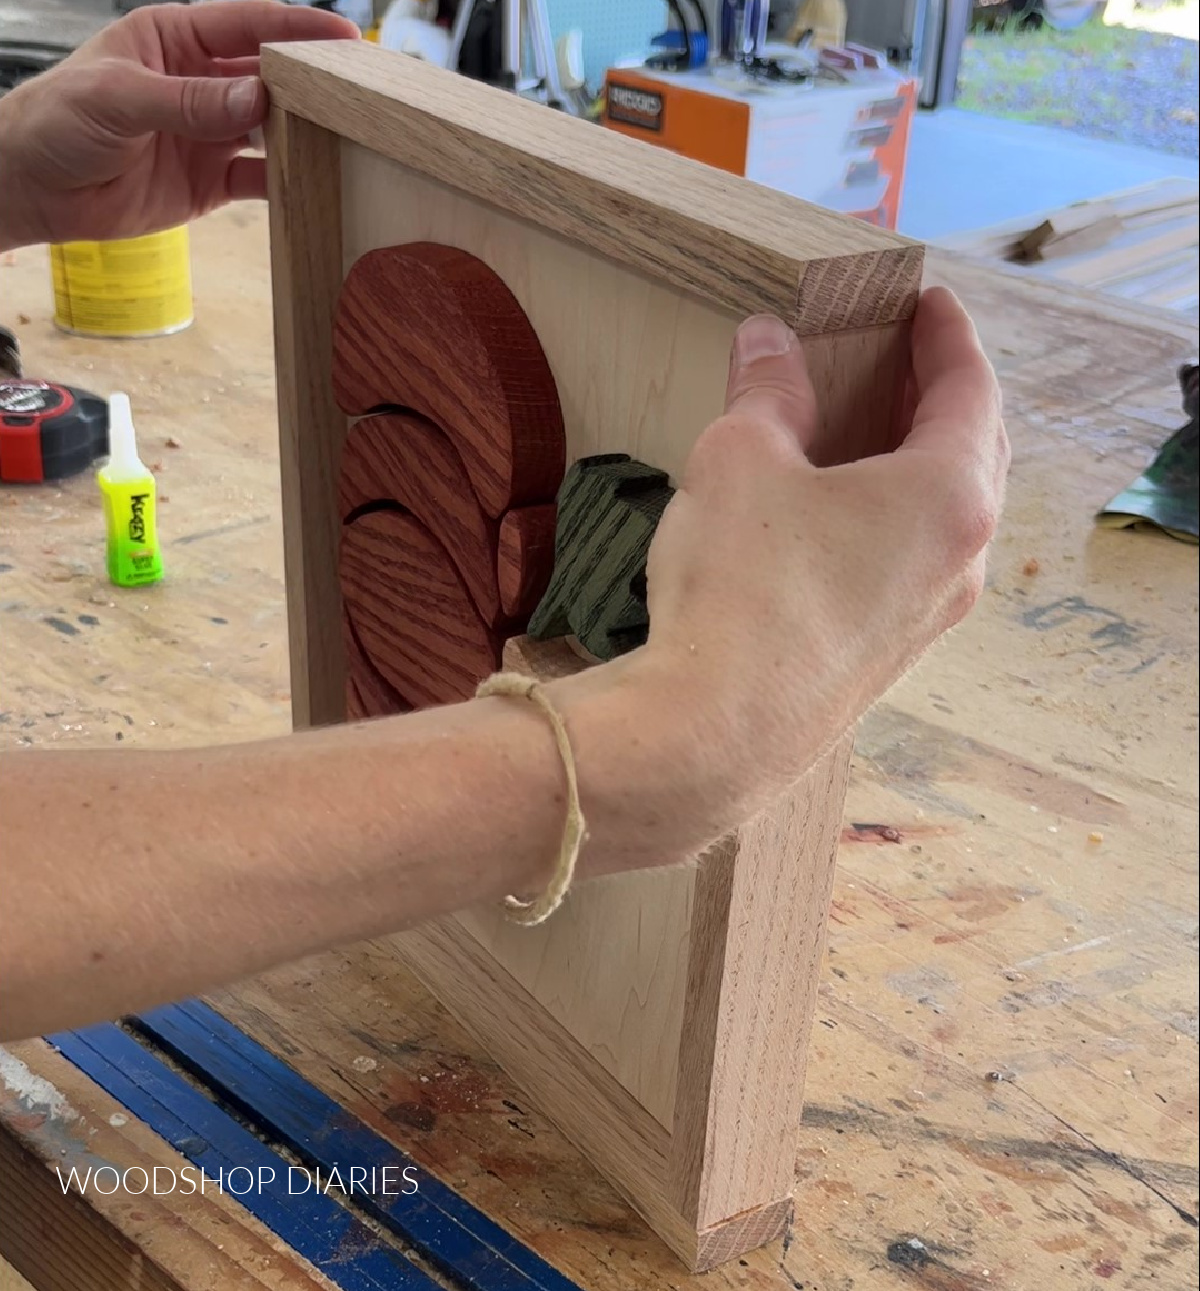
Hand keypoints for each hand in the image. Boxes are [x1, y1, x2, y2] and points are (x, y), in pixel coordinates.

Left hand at [0, 1, 357, 250]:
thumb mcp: (118, 98)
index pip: (246, 26)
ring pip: (271, 130)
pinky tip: (313, 186)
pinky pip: (260, 182)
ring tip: (347, 140)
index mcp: (175, 40)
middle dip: (311, 83)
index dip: (295, 30)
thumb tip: (257, 97)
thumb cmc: (58, 122)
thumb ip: (189, 101)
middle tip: (357, 92)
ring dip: (305, 136)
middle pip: (269, 78)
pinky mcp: (212, 183)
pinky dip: (286, 186)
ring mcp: (209, 134)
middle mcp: (200, 83)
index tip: (342, 40)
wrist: (34, 188)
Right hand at [640, 287, 1007, 819]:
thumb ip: (766, 391)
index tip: (930, 304)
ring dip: (916, 465)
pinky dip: (889, 521)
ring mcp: (929, 618)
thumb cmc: (740, 589)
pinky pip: (910, 566)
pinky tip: (835, 518)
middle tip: (904, 362)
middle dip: (942, 399)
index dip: (948, 336)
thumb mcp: (741, 458)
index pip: (971, 389)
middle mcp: (959, 560)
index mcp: (947, 495)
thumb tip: (768, 342)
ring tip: (868, 435)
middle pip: (974, 454)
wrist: (714, 734)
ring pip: (944, 518)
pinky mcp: (888, 658)